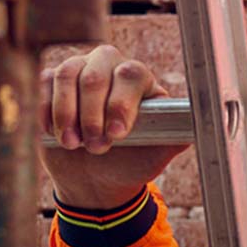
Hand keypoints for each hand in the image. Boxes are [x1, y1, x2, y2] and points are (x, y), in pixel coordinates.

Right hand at [39, 45, 190, 209]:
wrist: (97, 178)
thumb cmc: (132, 161)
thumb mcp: (158, 153)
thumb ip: (177, 137)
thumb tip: (201, 124)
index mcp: (142, 81)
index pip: (131, 75)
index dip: (120, 103)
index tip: (116, 135)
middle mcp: (112, 67)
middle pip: (96, 74)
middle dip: (92, 115)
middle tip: (96, 148)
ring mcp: (80, 71)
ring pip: (67, 75)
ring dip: (67, 115)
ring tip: (74, 146)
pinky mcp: (52, 83)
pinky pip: (44, 84)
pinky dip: (47, 112)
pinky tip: (54, 134)